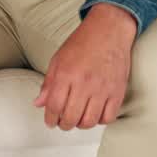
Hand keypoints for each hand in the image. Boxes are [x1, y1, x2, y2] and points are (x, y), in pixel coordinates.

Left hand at [34, 3, 136, 129]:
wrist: (108, 31)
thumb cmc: (82, 43)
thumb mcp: (58, 59)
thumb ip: (48, 83)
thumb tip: (39, 103)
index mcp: (66, 74)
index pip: (54, 106)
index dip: (50, 118)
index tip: (49, 121)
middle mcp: (84, 83)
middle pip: (71, 117)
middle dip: (63, 124)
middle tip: (62, 123)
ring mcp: (103, 89)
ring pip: (90, 121)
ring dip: (80, 125)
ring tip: (77, 119)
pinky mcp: (118, 92)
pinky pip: (108, 117)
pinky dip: (99, 121)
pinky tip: (94, 114)